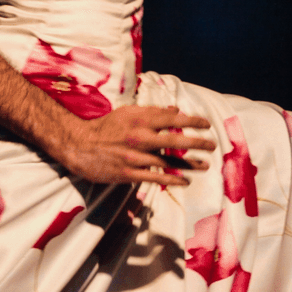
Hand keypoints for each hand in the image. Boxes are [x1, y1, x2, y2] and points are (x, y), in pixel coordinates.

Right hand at [57, 106, 216, 185]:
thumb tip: (175, 110)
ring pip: (168, 161)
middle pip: (175, 140)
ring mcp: (134, 156)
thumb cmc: (105, 127)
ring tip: (205, 165)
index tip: (206, 124)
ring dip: (189, 164)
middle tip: (212, 144)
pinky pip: (155, 177)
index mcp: (139, 119)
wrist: (79, 145)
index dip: (192, 121)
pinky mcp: (128, 173)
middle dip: (197, 142)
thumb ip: (151, 112)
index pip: (172, 118)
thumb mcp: (127, 113)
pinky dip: (172, 180)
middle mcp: (139, 137)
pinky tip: (185, 181)